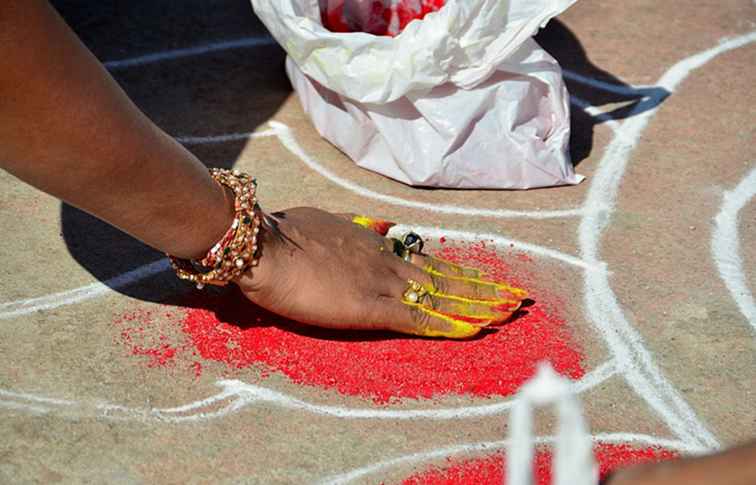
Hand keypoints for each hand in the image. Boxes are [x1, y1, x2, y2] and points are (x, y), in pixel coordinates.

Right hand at [234, 207, 526, 337]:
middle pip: (446, 275)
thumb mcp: (323, 224)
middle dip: (482, 287)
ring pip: (443, 295)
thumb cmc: (284, 234)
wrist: (267, 245)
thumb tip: (364, 228)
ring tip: (509, 309)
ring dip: (479, 304)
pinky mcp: (373, 307)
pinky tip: (476, 328)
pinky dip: (451, 324)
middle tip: (514, 293)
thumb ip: (348, 231)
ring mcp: (384, 283)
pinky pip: (421, 318)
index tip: (482, 276)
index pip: (426, 260)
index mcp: (374, 244)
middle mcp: (388, 261)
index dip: (457, 271)